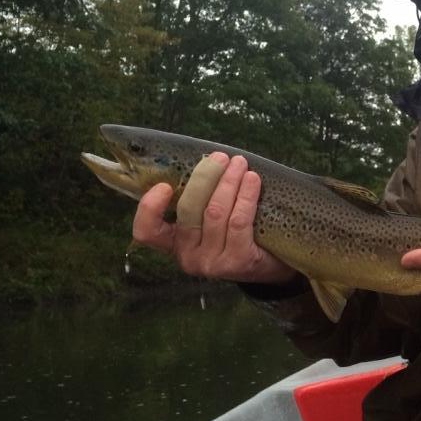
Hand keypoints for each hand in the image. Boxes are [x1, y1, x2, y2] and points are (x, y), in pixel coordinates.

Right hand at [131, 152, 296, 283]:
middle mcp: (188, 257)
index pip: (147, 231)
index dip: (149, 208)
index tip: (164, 185)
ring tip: (240, 163)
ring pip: (215, 212)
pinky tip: (252, 180)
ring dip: (229, 181)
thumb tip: (202, 159)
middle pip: (188, 210)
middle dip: (205, 177)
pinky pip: (239, 221)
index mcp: (174, 243)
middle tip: (220, 157)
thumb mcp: (211, 218)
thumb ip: (198, 197)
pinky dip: (245, 195)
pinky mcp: (237, 262)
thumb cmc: (238, 233)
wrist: (272, 262)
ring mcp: (212, 263)